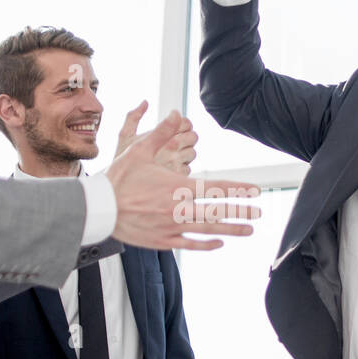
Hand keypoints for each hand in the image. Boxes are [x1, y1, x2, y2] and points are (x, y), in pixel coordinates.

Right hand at [104, 110, 260, 250]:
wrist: (98, 209)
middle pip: (217, 211)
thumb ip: (162, 133)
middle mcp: (177, 209)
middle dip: (241, 212)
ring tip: (249, 230)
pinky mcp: (162, 241)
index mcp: (176, 186)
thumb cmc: (118, 178)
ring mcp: (171, 227)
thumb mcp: (139, 150)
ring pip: (208, 230)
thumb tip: (177, 114)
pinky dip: (206, 244)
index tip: (256, 191)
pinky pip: (190, 244)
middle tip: (259, 213)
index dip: (238, 190)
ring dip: (231, 230)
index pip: (215, 188)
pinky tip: (219, 242)